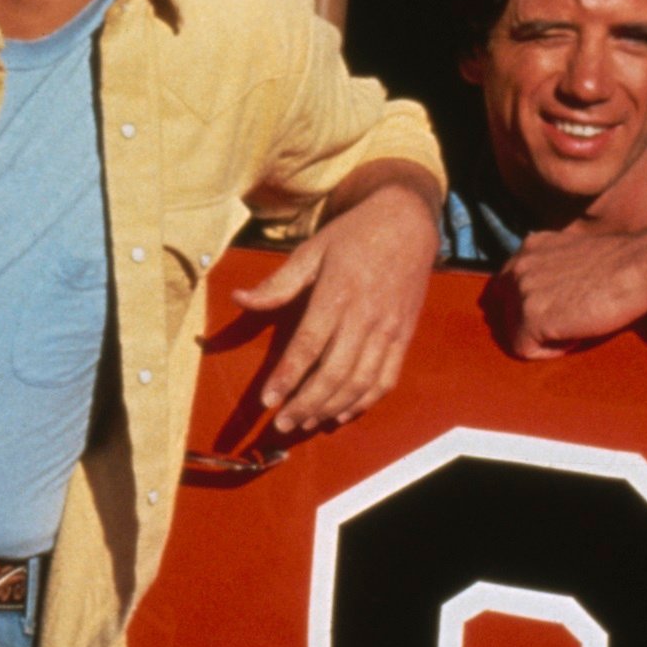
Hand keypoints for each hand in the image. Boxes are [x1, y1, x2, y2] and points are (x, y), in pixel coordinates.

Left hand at [233, 167, 437, 433]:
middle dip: (306, 404)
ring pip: (360, 383)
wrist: (407, 223)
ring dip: (331, 409)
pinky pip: (385, 380)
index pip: (308, 345)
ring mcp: (388, 330)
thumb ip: (278, 283)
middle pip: (334, 373)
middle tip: (283, 424)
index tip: (267, 401)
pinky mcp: (403, 337)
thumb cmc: (353, 236)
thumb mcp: (312, 250)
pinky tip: (342, 413)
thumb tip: (239, 298)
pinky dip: (364, 402)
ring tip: (306, 423)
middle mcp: (365, 317)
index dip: (287, 377)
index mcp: (337, 294)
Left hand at [484, 223, 646, 358]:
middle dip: (534, 323)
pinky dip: (551, 351)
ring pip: (515, 333)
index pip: (505, 288)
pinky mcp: (530, 317)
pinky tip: (576, 334)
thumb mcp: (574, 256)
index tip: (556, 311)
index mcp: (528, 247)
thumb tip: (544, 296)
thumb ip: (550, 268)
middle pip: (507, 313)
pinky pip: (526, 350)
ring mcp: (521, 291)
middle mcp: (518, 265)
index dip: (529, 306)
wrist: (641, 267)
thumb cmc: (621, 266)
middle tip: (571, 319)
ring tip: (577, 323)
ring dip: (545, 336)